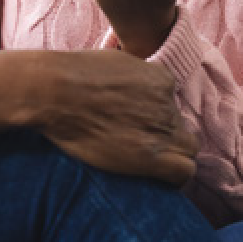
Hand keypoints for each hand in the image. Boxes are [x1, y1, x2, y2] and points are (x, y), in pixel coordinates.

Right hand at [31, 49, 197, 186]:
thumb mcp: (111, 60)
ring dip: (171, 157)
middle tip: (139, 145)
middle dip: (166, 137)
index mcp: (160, 79)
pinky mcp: (152, 156)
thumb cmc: (70, 75)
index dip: (156, 117)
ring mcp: (161, 130)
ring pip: (187, 150)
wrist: (54, 92)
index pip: (171, 103)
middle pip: (181, 128)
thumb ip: (128, 75)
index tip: (139, 125)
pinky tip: (159, 181)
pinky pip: (183, 171)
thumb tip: (124, 83)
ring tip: (147, 165)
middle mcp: (167, 104)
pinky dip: (175, 178)